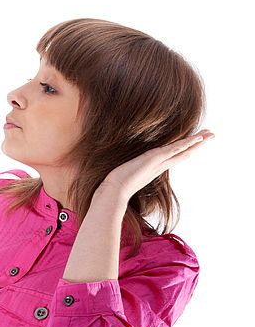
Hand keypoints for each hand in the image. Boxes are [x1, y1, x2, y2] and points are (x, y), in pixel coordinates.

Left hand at [99, 128, 214, 199]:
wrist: (114, 192)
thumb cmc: (116, 185)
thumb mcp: (124, 174)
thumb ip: (127, 170)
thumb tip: (121, 171)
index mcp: (154, 168)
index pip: (173, 157)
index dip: (185, 150)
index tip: (194, 144)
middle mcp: (159, 166)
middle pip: (183, 153)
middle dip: (197, 145)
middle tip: (211, 136)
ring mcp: (159, 162)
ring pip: (182, 150)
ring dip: (197, 142)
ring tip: (211, 134)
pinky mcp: (155, 159)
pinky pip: (175, 149)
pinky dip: (187, 143)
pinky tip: (197, 139)